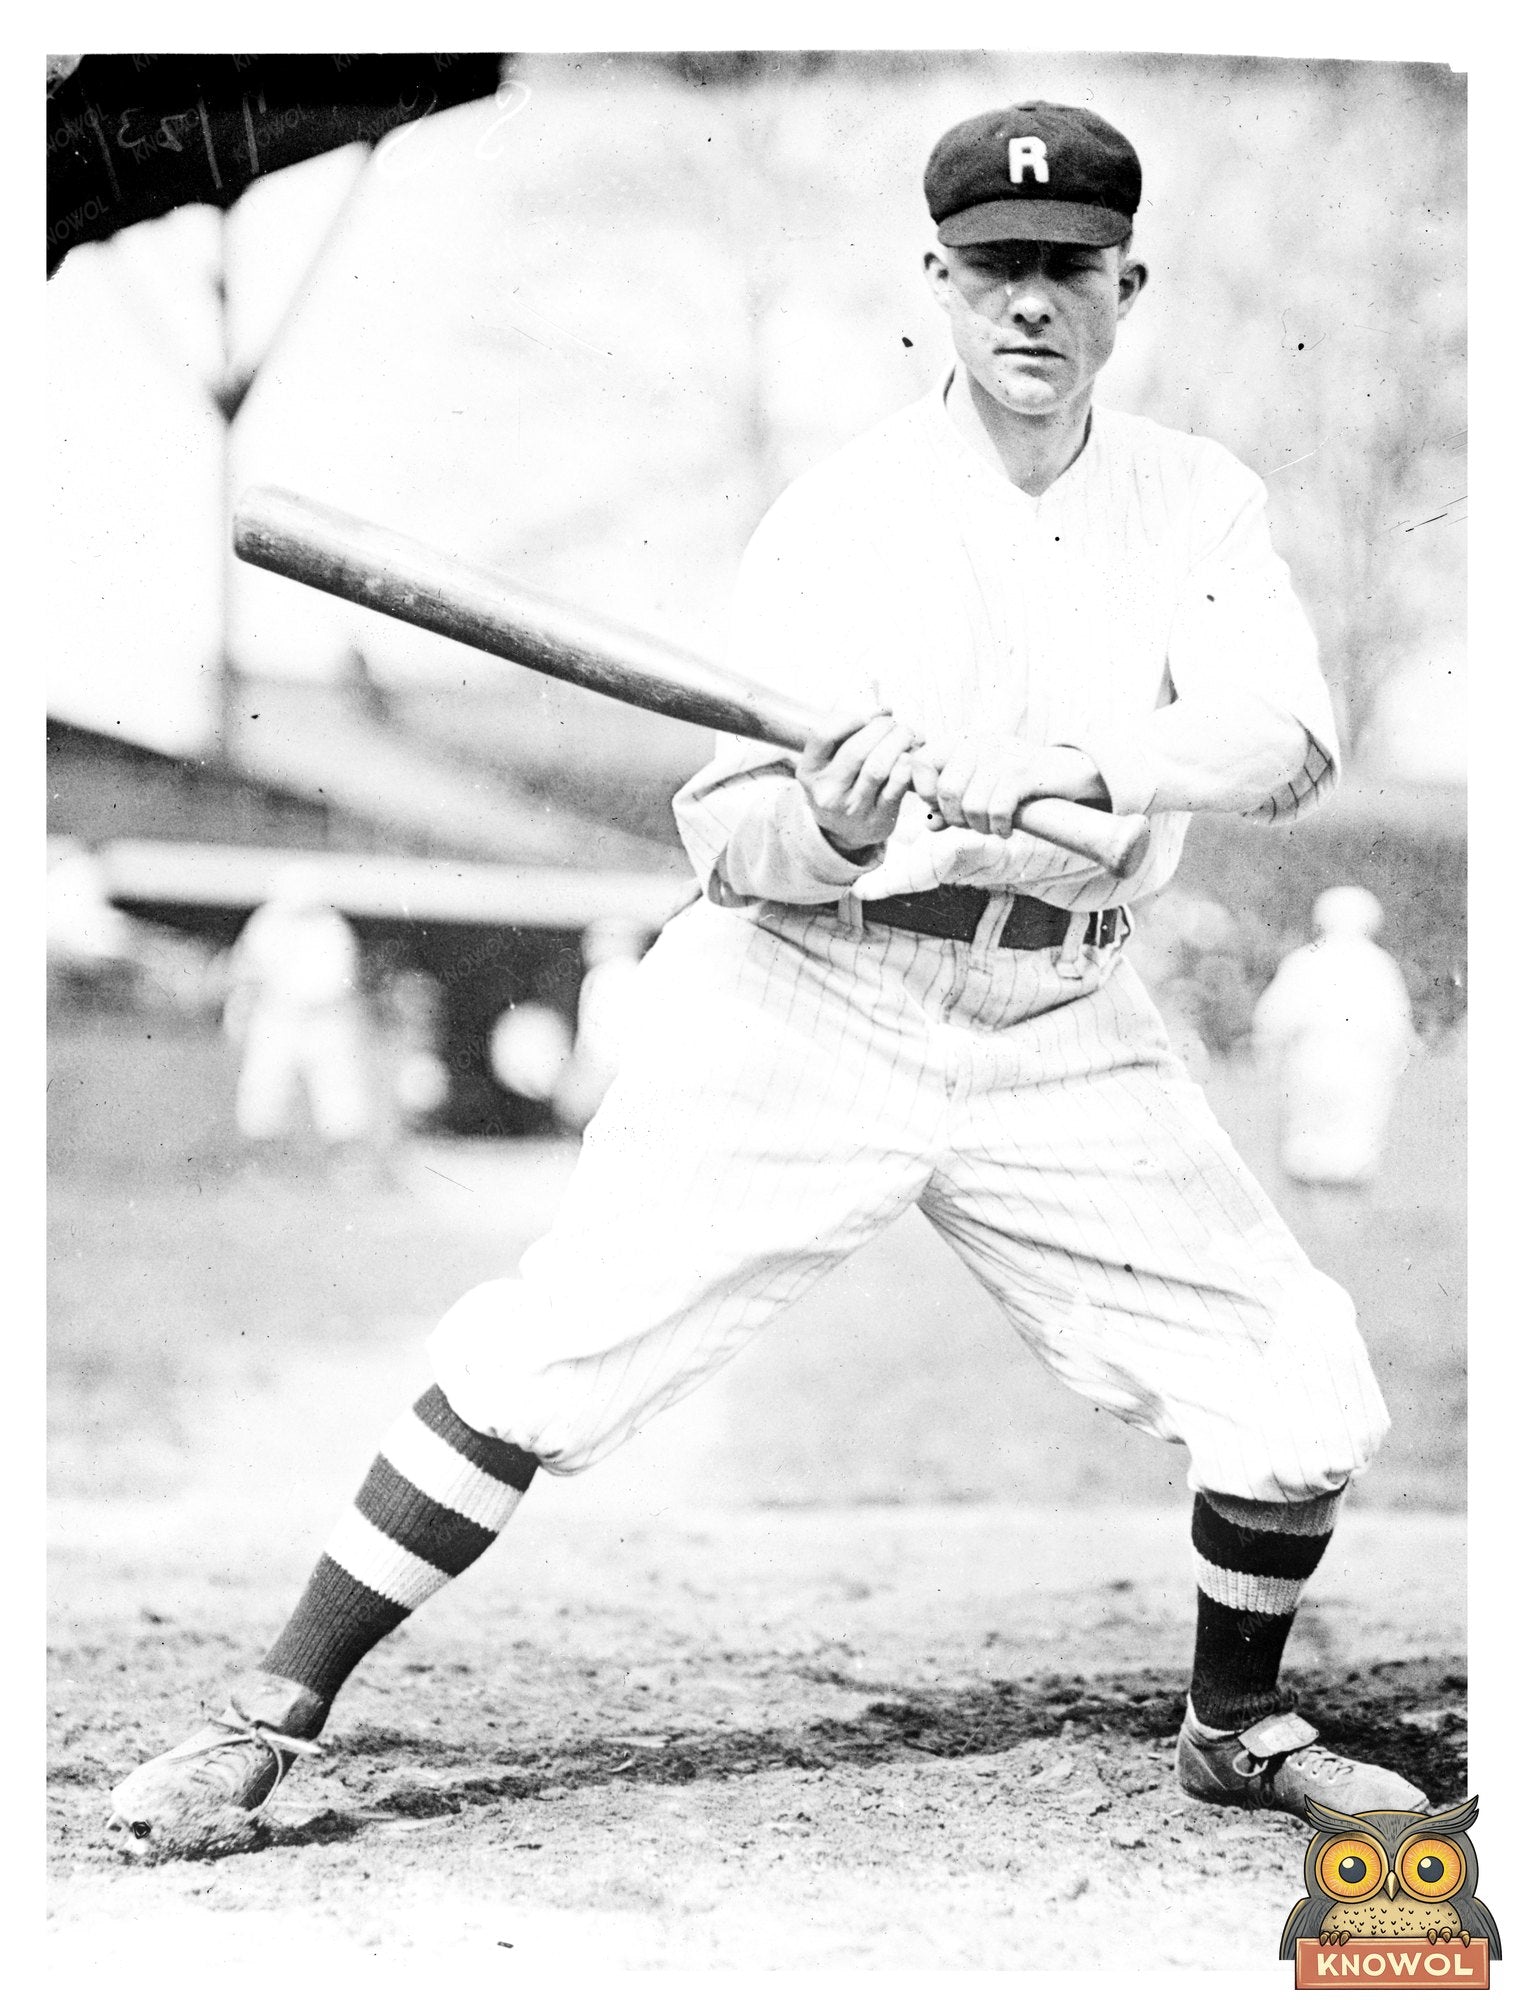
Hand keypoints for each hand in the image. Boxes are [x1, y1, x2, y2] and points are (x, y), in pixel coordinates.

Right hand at [797, 710, 918, 853]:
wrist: (843, 832)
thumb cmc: (840, 783)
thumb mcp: (827, 760)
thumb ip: (847, 730)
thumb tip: (884, 708)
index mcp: (809, 771)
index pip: (824, 735)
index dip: (850, 718)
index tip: (867, 715)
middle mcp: (826, 792)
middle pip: (856, 751)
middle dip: (881, 728)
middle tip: (894, 723)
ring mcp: (851, 809)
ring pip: (877, 768)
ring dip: (897, 743)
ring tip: (905, 734)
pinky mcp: (876, 820)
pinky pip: (894, 789)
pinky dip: (904, 768)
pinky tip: (907, 757)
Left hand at [911, 738, 1107, 834]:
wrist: (1065, 772)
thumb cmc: (1016, 783)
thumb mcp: (979, 787)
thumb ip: (951, 805)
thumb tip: (930, 825)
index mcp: (961, 741)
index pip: (920, 763)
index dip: (926, 793)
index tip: (944, 806)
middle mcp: (978, 742)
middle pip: (947, 792)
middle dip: (957, 819)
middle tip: (975, 824)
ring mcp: (1001, 756)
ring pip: (972, 806)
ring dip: (981, 827)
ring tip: (993, 827)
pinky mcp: (1023, 772)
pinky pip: (997, 810)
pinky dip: (1000, 828)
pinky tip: (1007, 829)